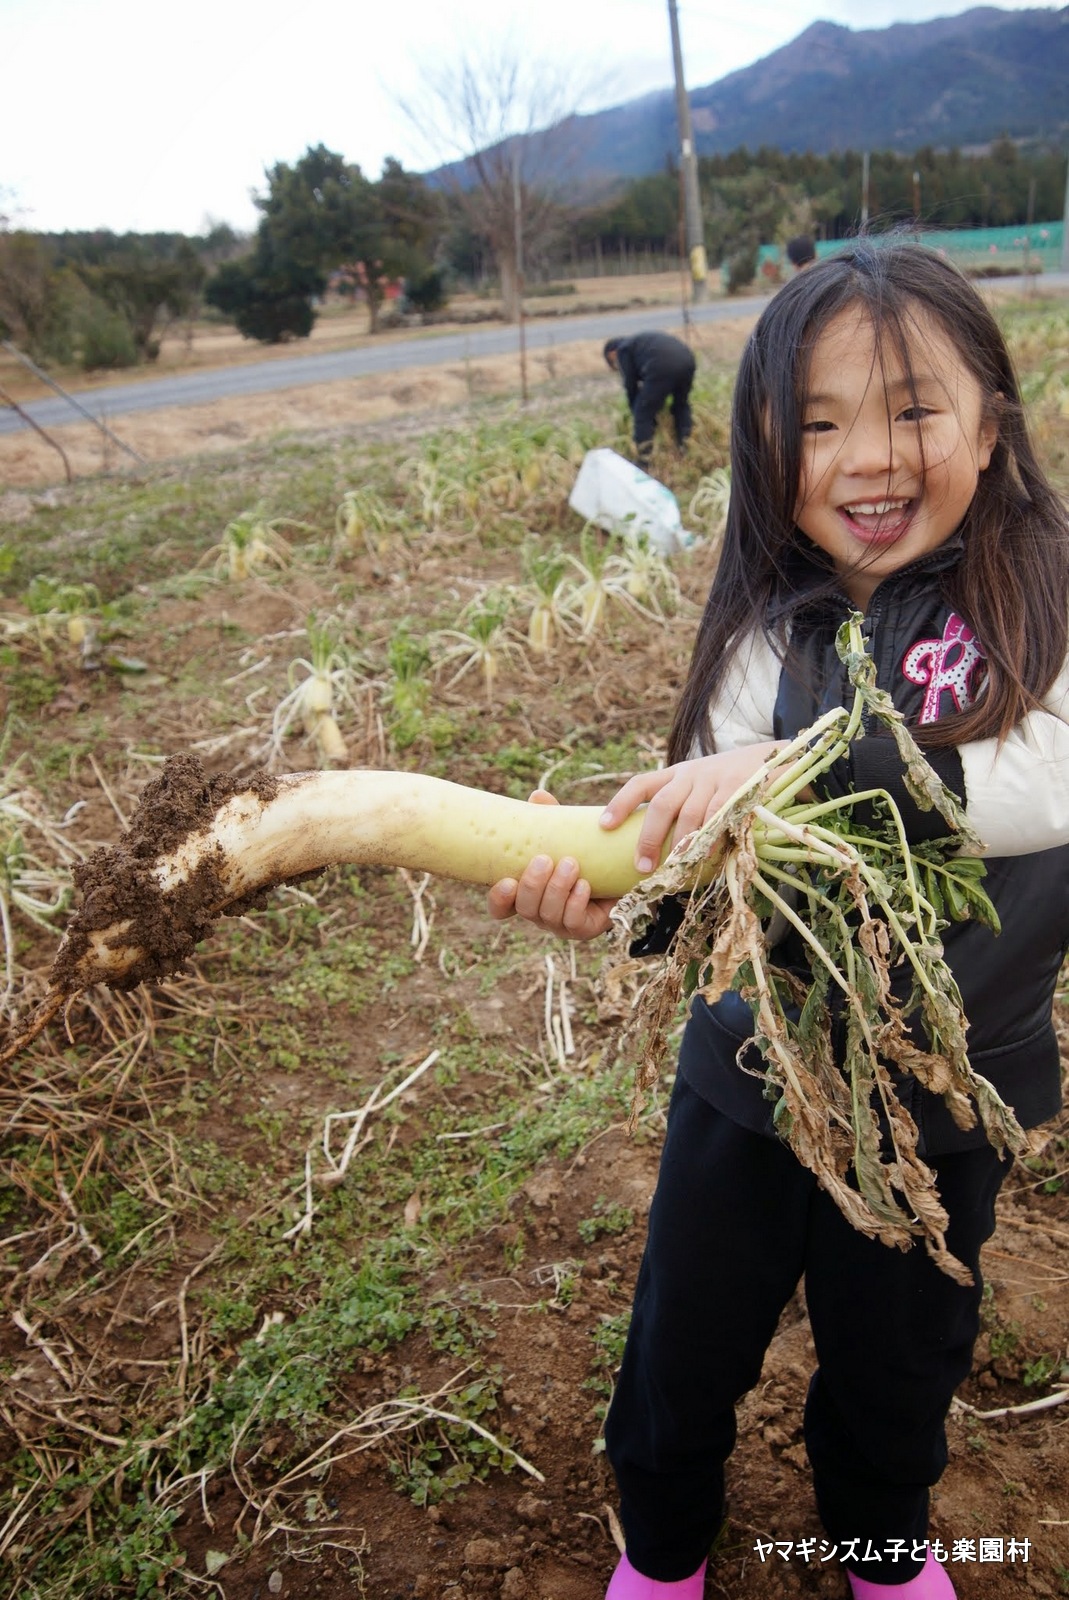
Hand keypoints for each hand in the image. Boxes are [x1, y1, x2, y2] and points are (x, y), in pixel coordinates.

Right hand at [487, 790, 617, 940]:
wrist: (618, 874)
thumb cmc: (582, 854)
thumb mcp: (564, 836)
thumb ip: (549, 819)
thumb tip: (537, 796)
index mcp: (526, 894)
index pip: (501, 907)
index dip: (499, 899)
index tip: (506, 881)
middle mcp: (539, 912)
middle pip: (525, 908)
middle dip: (533, 885)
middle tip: (545, 860)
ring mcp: (559, 924)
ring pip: (548, 915)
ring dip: (557, 889)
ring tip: (571, 864)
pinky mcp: (582, 929)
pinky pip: (573, 922)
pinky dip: (576, 902)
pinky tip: (585, 885)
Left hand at [599, 743, 786, 873]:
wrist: (768, 757)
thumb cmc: (723, 783)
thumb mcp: (696, 785)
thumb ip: (677, 805)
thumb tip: (649, 850)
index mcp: (674, 774)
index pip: (640, 784)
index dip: (620, 803)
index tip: (604, 826)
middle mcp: (690, 774)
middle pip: (662, 804)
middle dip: (649, 837)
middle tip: (641, 867)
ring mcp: (713, 780)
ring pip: (689, 814)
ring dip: (679, 844)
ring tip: (672, 868)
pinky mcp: (737, 789)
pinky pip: (719, 816)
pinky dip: (710, 838)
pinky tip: (704, 855)